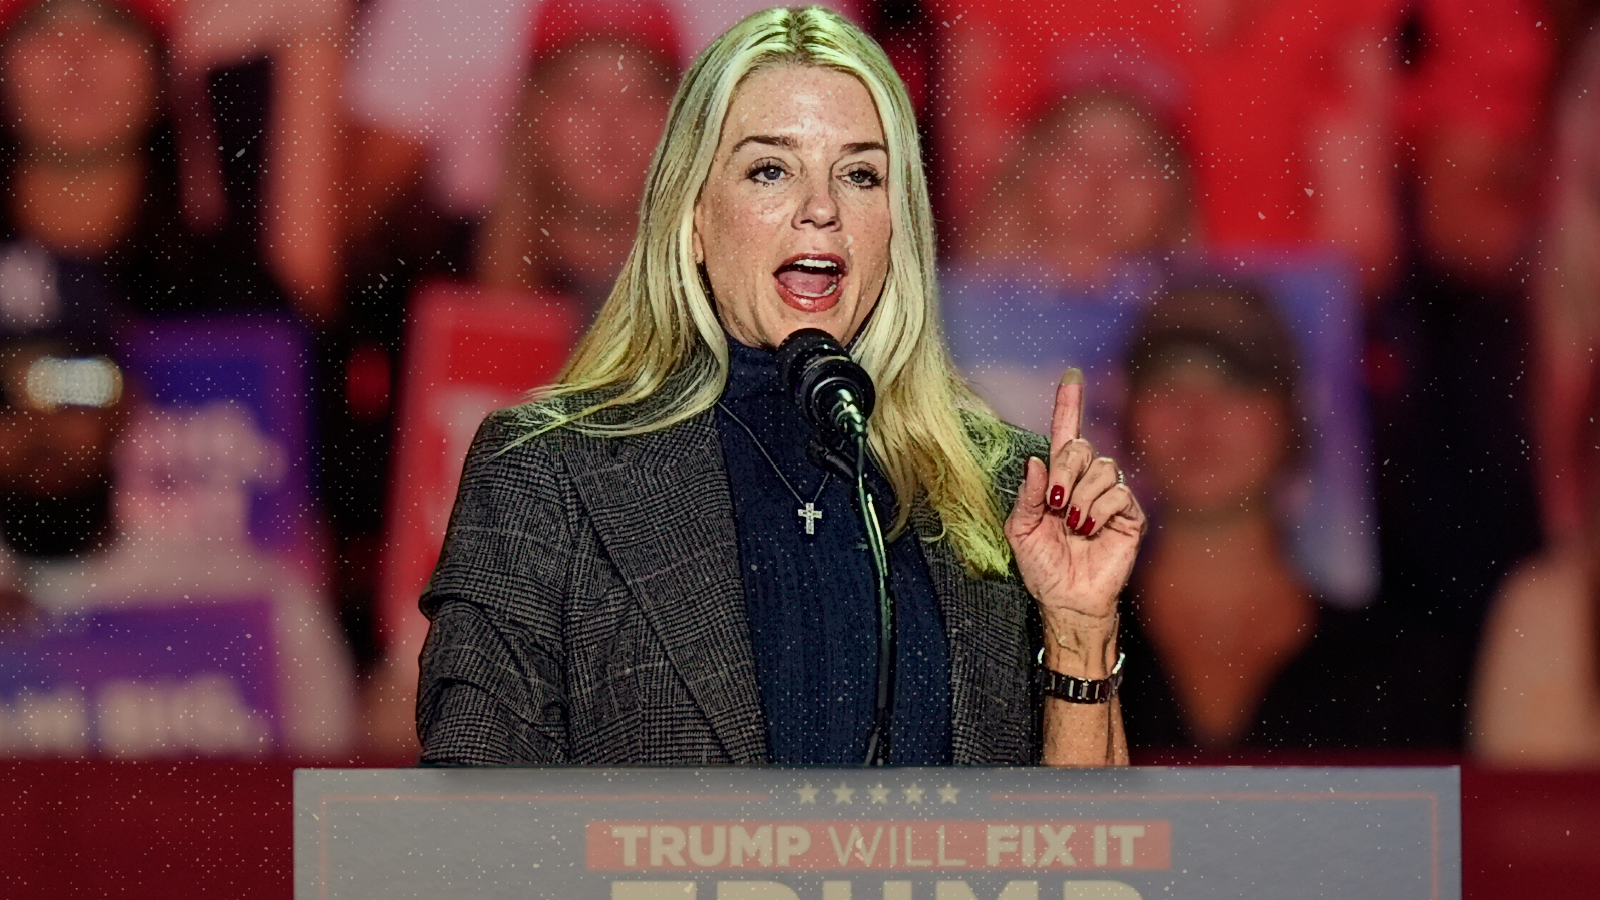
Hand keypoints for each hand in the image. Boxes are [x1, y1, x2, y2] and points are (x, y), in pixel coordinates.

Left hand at [1004, 369, 1145, 673]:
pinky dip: (1098, 510)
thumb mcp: (1020, 529)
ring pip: (1103, 469)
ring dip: (1081, 496)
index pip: (1066, 433)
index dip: (1069, 404)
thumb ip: (1028, 494)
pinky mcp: (1130, 515)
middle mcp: (1086, 482)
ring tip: (1073, 525)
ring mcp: (1110, 497)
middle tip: (1054, 503)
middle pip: (1083, 447)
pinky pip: (1118, 493)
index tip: (1071, 376)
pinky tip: (1089, 529)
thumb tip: (1037, 461)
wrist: (1065, 599)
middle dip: (1065, 470)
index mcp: (1059, 480)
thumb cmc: (1043, 566)